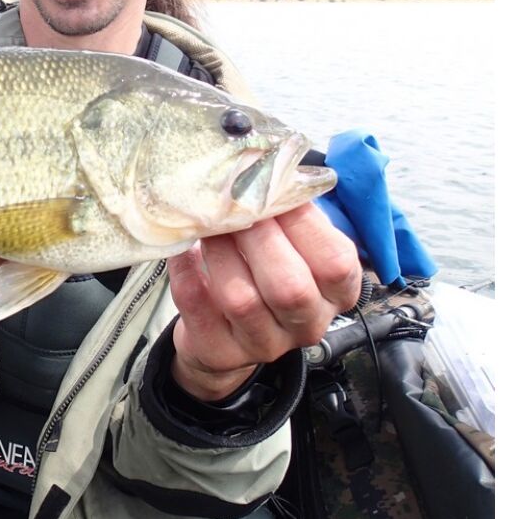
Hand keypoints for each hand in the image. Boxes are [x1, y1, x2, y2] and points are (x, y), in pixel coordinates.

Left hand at [166, 203, 361, 400]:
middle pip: (289, 287)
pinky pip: (199, 310)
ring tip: (206, 225)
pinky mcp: (220, 351)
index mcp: (336, 293)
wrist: (227, 333)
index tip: (271, 189)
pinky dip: (186, 273)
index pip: (335, 263)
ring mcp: (264, 344)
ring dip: (220, 253)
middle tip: (232, 204)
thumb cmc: (265, 272)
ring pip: (241, 300)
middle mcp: (306, 324)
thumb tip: (263, 168)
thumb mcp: (292, 245)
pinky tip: (182, 249)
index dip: (303, 222)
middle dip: (257, 236)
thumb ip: (288, 216)